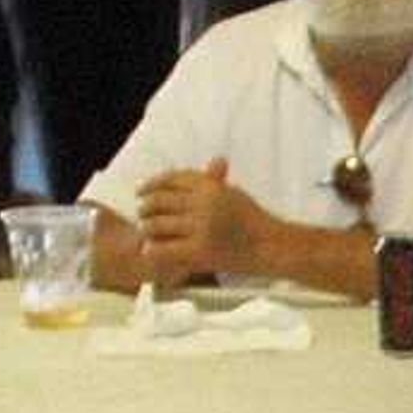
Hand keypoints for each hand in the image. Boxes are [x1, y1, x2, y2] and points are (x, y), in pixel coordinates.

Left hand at [132, 159, 266, 280]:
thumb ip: (216, 179)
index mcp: (209, 185)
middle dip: (145, 206)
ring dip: (147, 228)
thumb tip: (214, 161)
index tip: (141, 190)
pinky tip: (149, 250)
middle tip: (140, 212)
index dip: (152, 183)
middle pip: (160, 200)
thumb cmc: (255, 220)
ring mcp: (200, 227)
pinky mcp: (200, 251)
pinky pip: (166, 249)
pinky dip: (154, 249)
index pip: (172, 179)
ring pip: (158, 224)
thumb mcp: (234, 192)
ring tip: (144, 231)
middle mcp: (202, 203)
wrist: (272, 246)